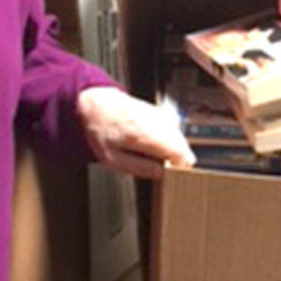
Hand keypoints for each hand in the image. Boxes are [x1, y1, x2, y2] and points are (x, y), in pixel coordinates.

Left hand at [77, 87, 195, 179]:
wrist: (97, 105)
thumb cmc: (102, 131)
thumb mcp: (113, 159)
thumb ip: (139, 167)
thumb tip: (160, 173)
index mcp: (146, 135)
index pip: (179, 153)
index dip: (179, 167)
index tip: (171, 174)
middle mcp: (157, 123)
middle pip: (183, 146)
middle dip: (177, 160)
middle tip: (161, 168)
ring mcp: (160, 116)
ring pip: (179, 138)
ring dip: (173, 149)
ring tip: (153, 156)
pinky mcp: (159, 112)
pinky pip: (172, 130)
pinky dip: (168, 140)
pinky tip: (152, 144)